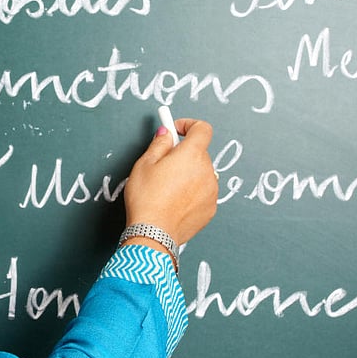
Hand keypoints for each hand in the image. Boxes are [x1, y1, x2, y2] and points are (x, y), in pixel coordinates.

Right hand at [123, 118, 217, 245]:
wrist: (154, 232)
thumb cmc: (146, 198)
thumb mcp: (144, 164)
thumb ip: (159, 144)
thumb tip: (166, 133)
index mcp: (191, 155)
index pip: (202, 129)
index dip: (189, 125)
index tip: (177, 130)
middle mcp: (207, 171)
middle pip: (199, 153)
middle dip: (183, 154)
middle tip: (163, 165)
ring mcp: (212, 191)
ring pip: (201, 173)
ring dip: (189, 174)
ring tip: (167, 188)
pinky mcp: (211, 208)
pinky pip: (203, 192)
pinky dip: (192, 192)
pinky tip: (174, 202)